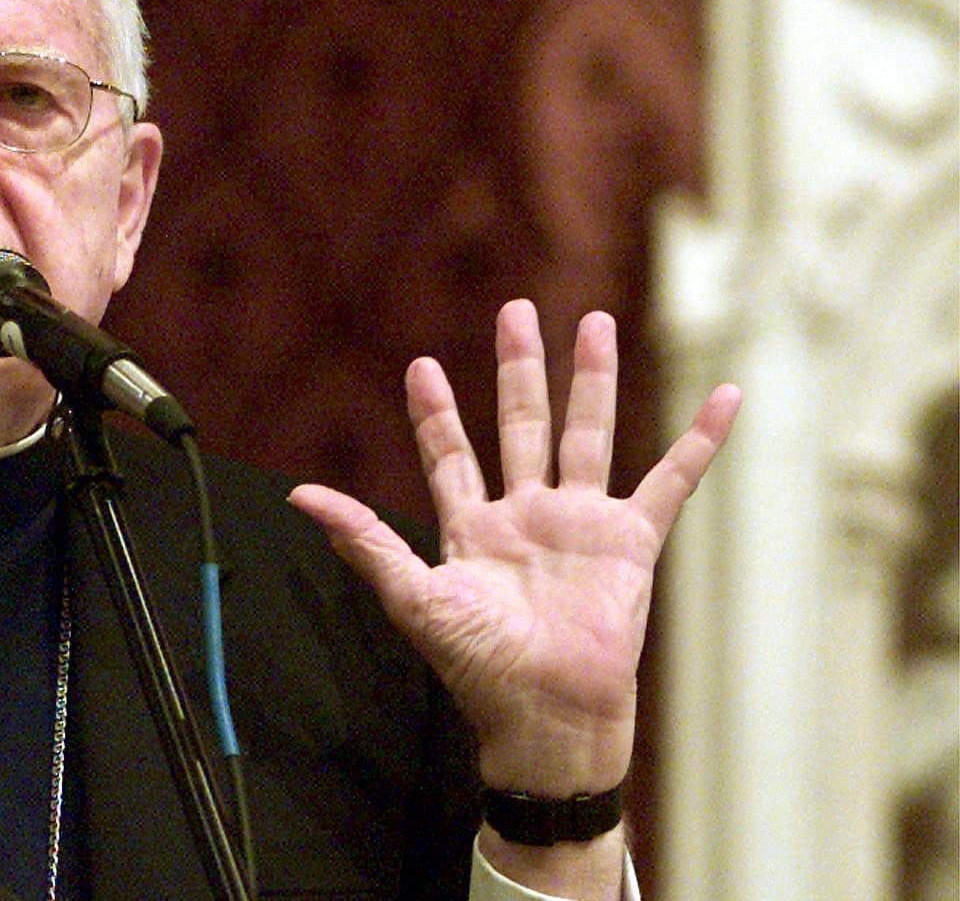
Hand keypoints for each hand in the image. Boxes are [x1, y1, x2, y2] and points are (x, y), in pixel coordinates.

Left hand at [289, 300, 739, 795]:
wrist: (546, 715)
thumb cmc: (477, 666)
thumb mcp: (412, 597)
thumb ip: (363, 541)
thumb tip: (300, 496)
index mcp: (472, 529)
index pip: (450, 455)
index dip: (436, 414)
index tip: (421, 366)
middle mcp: (527, 516)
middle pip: (522, 424)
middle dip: (519, 369)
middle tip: (516, 310)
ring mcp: (581, 525)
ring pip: (588, 434)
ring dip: (591, 380)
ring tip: (594, 321)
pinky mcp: (631, 543)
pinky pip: (671, 481)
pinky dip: (699, 441)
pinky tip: (723, 398)